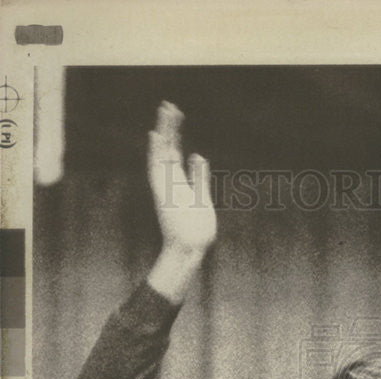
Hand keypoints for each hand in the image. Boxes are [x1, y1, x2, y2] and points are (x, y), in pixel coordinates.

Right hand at [148, 101, 216, 255]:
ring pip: (162, 155)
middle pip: (168, 149)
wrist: (191, 249)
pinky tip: (157, 137)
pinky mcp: (165, 194)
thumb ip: (200, 177)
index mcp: (180, 182)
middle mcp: (171, 182)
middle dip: (169, 127)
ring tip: (163, 113)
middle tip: (169, 105)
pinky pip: (158, 171)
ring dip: (162, 134)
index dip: (176, 133)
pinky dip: (156, 154)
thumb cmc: (197, 229)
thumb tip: (198, 156)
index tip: (176, 115)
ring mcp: (167, 187)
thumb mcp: (202, 197)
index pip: (176, 152)